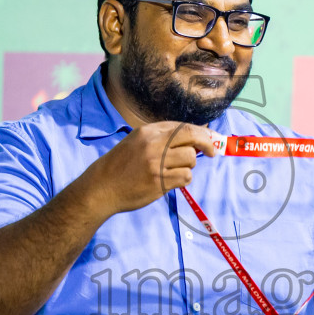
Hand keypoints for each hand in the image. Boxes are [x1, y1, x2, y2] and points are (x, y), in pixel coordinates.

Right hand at [78, 122, 220, 215]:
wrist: (101, 187)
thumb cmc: (120, 165)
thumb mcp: (137, 142)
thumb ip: (161, 138)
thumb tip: (193, 136)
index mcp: (148, 131)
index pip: (183, 126)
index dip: (201, 132)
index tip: (209, 138)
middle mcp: (153, 144)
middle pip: (191, 137)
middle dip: (206, 143)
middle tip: (212, 152)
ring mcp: (155, 163)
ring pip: (190, 158)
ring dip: (189, 165)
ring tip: (175, 170)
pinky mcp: (158, 181)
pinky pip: (185, 177)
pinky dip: (183, 179)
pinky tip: (172, 181)